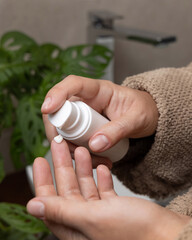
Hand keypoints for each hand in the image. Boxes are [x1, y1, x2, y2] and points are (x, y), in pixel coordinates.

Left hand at [27, 139, 189, 239]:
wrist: (166, 236)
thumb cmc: (133, 232)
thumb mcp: (93, 217)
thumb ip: (62, 211)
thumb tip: (32, 206)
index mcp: (74, 229)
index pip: (49, 202)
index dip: (42, 180)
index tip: (39, 159)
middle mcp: (85, 223)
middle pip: (67, 189)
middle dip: (63, 165)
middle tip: (59, 144)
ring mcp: (101, 215)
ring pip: (85, 186)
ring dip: (83, 168)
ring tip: (81, 149)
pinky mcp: (114, 209)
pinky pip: (102, 190)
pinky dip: (100, 177)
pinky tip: (102, 166)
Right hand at [41, 75, 158, 153]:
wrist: (149, 118)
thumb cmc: (144, 110)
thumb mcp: (136, 119)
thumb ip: (118, 130)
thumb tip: (95, 145)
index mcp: (99, 90)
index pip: (73, 84)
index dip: (56, 94)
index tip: (48, 108)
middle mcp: (87, 101)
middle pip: (60, 111)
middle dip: (60, 132)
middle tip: (75, 151)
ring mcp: (84, 116)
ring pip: (64, 130)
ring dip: (71, 148)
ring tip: (97, 160)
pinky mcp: (85, 129)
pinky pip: (73, 140)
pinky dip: (80, 153)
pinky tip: (97, 161)